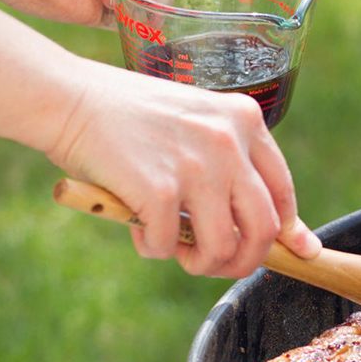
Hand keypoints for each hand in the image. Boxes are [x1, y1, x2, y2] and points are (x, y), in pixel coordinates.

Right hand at [48, 56, 320, 277]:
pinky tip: (137, 230)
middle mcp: (229, 142)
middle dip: (245, 260)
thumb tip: (280, 231)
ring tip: (180, 254)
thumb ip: (233, 164)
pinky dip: (152, 249)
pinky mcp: (160, 189)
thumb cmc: (131, 117)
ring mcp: (197, 166)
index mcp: (245, 121)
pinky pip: (167, 246)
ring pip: (223, 247)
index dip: (288, 230)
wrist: (67, 96)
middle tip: (221, 265)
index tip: (293, 251)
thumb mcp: (198, 123)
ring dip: (202, 264)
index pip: (282, 191)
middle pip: (264, 228)